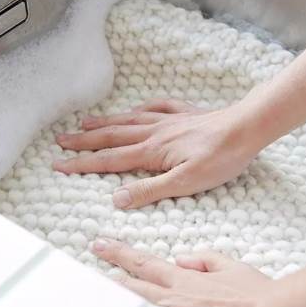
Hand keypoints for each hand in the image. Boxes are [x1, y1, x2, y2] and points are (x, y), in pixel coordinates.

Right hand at [53, 99, 260, 208]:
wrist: (247, 128)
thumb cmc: (221, 158)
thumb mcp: (185, 183)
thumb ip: (150, 191)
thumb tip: (116, 199)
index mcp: (152, 152)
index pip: (110, 161)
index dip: (82, 164)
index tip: (59, 164)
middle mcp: (155, 133)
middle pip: (112, 137)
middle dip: (84, 140)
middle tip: (60, 140)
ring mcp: (170, 120)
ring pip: (129, 120)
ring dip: (105, 123)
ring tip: (85, 122)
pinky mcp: (186, 114)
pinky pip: (157, 107)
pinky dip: (142, 108)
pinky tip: (136, 109)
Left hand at [92, 238, 285, 306]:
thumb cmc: (256, 295)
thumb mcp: (230, 265)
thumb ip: (204, 260)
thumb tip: (185, 258)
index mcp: (185, 278)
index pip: (144, 263)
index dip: (120, 254)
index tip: (102, 246)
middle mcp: (173, 297)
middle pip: (131, 284)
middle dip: (107, 275)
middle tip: (86, 268)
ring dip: (115, 299)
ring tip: (95, 292)